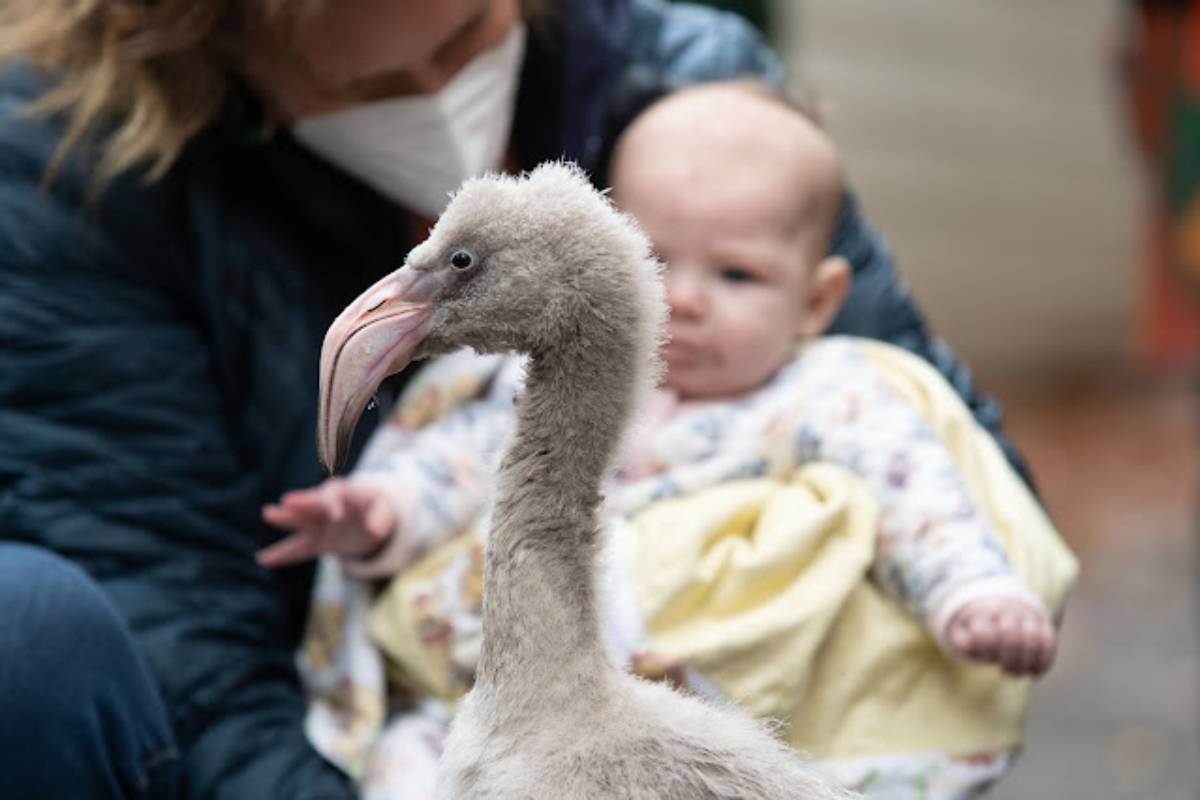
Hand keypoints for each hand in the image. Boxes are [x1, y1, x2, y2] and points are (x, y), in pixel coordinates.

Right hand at [258, 477, 397, 566]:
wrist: (369, 519)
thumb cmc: (375, 506)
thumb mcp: (382, 508)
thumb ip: (380, 518)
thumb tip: (375, 532)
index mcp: (340, 493)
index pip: (332, 496)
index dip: (333, 505)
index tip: (336, 515)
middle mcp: (324, 507)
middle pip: (310, 504)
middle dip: (301, 503)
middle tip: (286, 501)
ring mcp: (318, 525)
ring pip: (300, 522)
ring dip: (285, 519)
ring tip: (268, 513)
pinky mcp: (316, 542)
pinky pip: (298, 549)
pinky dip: (282, 555)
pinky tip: (262, 559)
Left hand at [943, 595, 1056, 676]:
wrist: (997, 604)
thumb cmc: (975, 626)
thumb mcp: (960, 631)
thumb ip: (960, 640)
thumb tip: (969, 644)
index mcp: (983, 611)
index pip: (984, 632)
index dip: (985, 651)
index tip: (986, 658)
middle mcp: (1007, 611)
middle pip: (1011, 635)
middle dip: (1008, 659)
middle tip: (1004, 670)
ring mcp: (1027, 616)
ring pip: (1034, 638)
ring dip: (1026, 662)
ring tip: (1016, 672)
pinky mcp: (1043, 624)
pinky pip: (1050, 642)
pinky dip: (1044, 661)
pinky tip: (1033, 673)